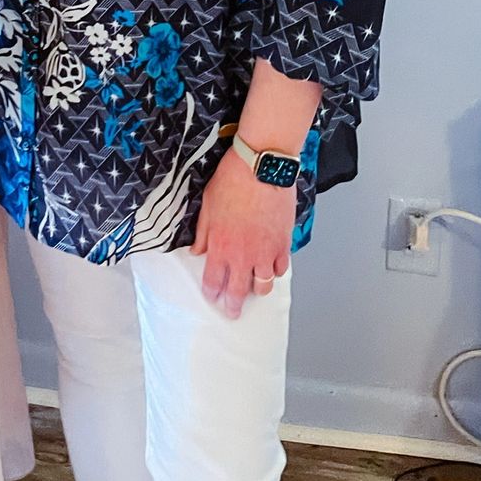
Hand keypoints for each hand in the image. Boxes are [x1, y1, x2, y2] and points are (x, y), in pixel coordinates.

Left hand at [189, 147, 294, 319]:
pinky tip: (271, 269)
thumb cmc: (232, 180)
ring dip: (257, 289)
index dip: (212, 293)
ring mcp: (265, 252)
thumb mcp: (207, 204)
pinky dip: (276, 272)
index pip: (214, 281)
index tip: (212, 298)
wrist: (261, 168)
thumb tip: (197, 250)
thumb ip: (203, 232)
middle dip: (233, 305)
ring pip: (263, 285)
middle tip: (232, 312)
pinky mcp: (283, 244)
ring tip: (253, 290)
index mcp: (220, 246)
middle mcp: (243, 255)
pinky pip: (281, 269)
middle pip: (238, 291)